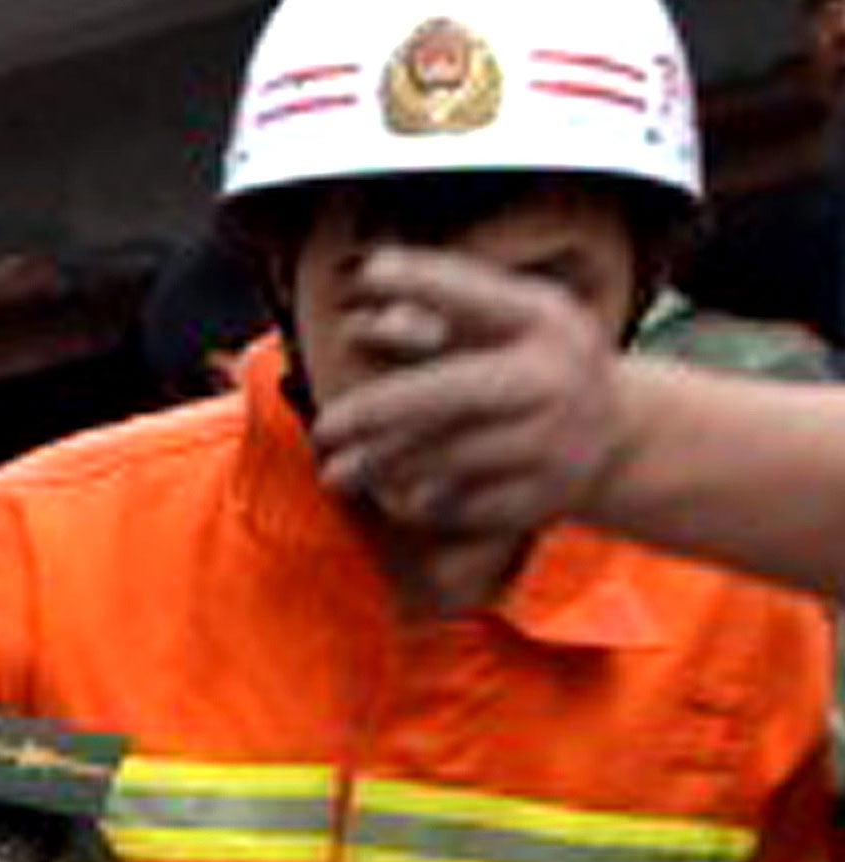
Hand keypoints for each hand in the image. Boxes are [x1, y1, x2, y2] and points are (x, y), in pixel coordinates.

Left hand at [312, 246, 625, 538]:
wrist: (618, 438)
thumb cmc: (532, 366)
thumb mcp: (504, 324)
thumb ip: (438, 313)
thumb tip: (360, 324)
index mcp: (545, 322)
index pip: (478, 294)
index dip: (421, 279)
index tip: (361, 274)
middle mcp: (556, 379)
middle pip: (455, 393)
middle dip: (380, 410)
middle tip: (324, 428)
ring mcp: (555, 444)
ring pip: (451, 457)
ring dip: (385, 466)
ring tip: (338, 472)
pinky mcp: (543, 498)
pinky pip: (465, 506)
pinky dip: (422, 503)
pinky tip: (394, 498)